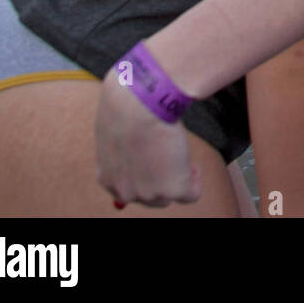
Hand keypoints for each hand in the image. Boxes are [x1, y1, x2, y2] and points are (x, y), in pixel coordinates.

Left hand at [95, 71, 200, 208]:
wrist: (138, 105)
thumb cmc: (126, 106)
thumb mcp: (115, 130)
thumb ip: (123, 146)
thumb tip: (139, 146)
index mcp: (108, 178)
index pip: (127, 189)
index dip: (143, 175)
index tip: (153, 160)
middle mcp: (125, 192)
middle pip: (149, 197)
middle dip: (160, 180)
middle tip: (171, 159)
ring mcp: (150, 194)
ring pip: (169, 196)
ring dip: (177, 179)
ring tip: (182, 157)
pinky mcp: (173, 188)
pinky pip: (191, 194)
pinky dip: (195, 181)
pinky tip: (194, 163)